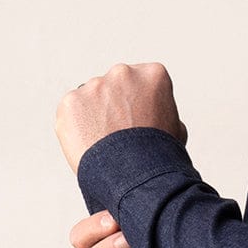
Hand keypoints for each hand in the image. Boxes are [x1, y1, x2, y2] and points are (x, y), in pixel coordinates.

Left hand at [56, 62, 188, 174]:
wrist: (135, 175)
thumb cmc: (159, 156)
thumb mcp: (177, 129)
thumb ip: (162, 111)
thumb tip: (154, 116)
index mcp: (153, 74)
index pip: (142, 82)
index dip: (139, 104)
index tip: (139, 121)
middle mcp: (123, 73)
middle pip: (114, 86)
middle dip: (114, 105)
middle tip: (119, 134)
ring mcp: (94, 85)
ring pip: (91, 98)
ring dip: (94, 115)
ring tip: (105, 144)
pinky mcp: (71, 101)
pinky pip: (71, 112)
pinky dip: (76, 127)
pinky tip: (90, 145)